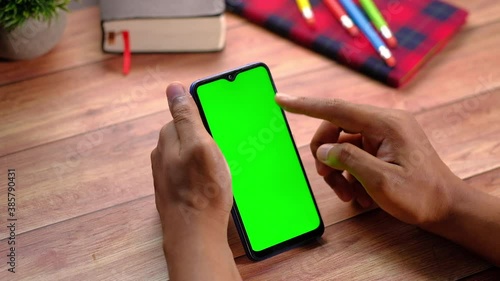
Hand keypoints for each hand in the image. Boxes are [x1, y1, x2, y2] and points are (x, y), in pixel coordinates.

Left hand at [151, 83, 240, 279]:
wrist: (194, 234)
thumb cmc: (202, 190)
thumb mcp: (199, 145)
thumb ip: (186, 116)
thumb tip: (173, 87)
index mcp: (167, 139)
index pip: (184, 116)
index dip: (204, 123)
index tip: (218, 134)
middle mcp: (162, 156)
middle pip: (187, 136)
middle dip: (204, 140)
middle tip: (222, 154)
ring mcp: (166, 175)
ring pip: (189, 156)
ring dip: (204, 159)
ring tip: (219, 171)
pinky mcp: (173, 191)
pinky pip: (189, 174)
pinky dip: (201, 175)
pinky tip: (211, 185)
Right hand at [275, 94, 462, 226]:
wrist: (447, 207)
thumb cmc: (420, 196)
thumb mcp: (382, 182)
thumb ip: (350, 160)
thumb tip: (324, 150)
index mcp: (385, 124)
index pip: (336, 109)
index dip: (305, 105)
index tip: (280, 100)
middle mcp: (384, 122)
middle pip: (336, 127)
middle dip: (326, 154)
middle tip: (327, 179)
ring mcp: (384, 133)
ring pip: (342, 143)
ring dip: (338, 169)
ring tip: (348, 194)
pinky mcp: (384, 145)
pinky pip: (354, 152)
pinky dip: (350, 172)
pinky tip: (360, 193)